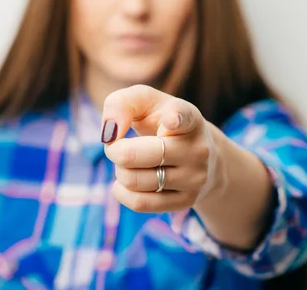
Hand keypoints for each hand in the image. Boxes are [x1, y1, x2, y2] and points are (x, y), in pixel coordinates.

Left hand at [100, 84, 223, 212]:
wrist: (196, 153)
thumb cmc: (160, 121)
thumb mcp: (143, 102)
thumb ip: (120, 105)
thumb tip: (109, 134)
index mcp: (188, 118)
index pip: (184, 117)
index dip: (175, 118)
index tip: (171, 119)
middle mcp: (197, 149)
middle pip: (134, 156)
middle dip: (115, 151)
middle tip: (116, 146)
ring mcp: (195, 178)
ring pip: (134, 181)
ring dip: (120, 171)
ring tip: (128, 163)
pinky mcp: (187, 200)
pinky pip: (140, 203)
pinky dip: (122, 192)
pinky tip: (126, 183)